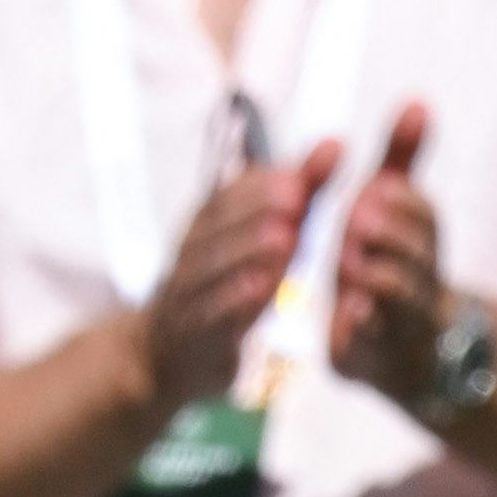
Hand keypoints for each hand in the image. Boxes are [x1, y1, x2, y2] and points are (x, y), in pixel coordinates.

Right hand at [141, 138, 336, 416]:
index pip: (231, 192)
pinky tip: (260, 290)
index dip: (265, 180)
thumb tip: (335, 143)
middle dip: (258, 207)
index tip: (299, 173)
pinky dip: (233, 300)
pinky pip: (210, 314)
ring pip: (212, 266)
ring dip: (248, 250)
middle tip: (296, 196)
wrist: (161, 353)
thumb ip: (297, 195)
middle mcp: (195, 252)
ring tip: (284, 238)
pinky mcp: (194, 333)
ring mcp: (189, 292)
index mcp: (209, 224)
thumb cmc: (223, 285)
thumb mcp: (257, 235)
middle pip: (219, 224)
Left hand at [326, 98, 448, 412]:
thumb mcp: (397, 210)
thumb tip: (417, 101)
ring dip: (373, 272)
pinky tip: (349, 313)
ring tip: (347, 259)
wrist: (409, 349)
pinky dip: (364, 324)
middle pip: (414, 247)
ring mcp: (401, 318)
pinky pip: (374, 339)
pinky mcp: (375, 354)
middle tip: (355, 220)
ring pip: (397, 290)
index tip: (372, 190)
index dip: (396, 199)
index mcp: (420, 237)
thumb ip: (402, 159)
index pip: (419, 207)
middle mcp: (418, 276)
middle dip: (385, 231)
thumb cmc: (392, 264)